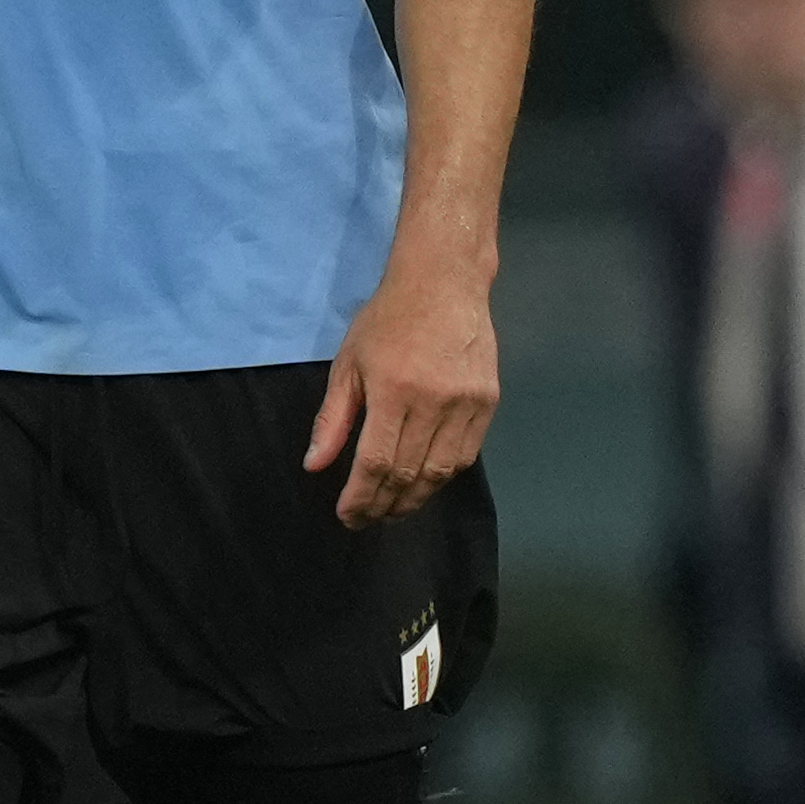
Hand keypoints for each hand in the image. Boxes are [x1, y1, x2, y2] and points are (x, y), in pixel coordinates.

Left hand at [307, 254, 495, 526]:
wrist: (443, 283)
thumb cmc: (386, 320)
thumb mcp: (348, 364)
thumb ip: (333, 419)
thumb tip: (315, 465)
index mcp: (394, 391)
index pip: (376, 463)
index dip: (361, 498)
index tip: (348, 516)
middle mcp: (435, 402)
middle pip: (410, 473)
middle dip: (385, 505)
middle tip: (368, 520)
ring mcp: (467, 403)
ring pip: (441, 471)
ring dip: (416, 498)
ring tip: (393, 510)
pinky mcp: (489, 402)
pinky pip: (466, 454)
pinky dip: (443, 476)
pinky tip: (424, 484)